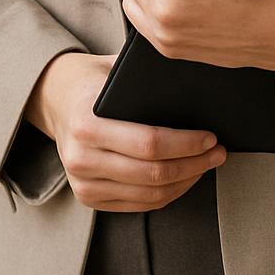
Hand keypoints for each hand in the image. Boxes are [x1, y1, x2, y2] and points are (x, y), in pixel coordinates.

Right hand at [25, 51, 227, 211]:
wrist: (56, 99)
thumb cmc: (94, 81)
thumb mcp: (114, 70)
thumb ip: (146, 81)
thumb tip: (196, 82)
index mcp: (87, 123)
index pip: (149, 142)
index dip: (186, 144)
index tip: (210, 137)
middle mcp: (81, 157)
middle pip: (153, 173)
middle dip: (193, 164)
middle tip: (217, 152)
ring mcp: (82, 183)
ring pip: (149, 195)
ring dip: (185, 182)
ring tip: (206, 164)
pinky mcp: (88, 198)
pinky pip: (139, 204)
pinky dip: (167, 194)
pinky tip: (184, 178)